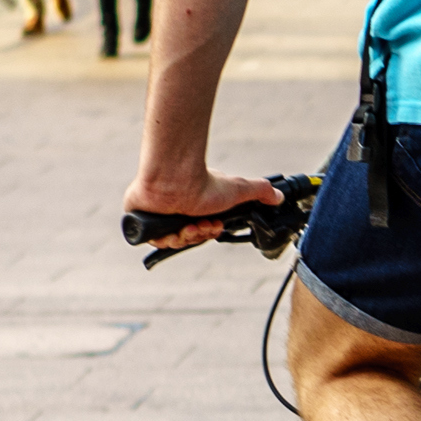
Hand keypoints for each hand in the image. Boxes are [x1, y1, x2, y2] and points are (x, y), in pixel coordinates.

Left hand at [122, 168, 278, 252]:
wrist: (176, 179)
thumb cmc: (203, 182)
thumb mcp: (238, 190)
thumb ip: (260, 191)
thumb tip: (279, 196)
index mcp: (193, 205)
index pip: (202, 230)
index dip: (209, 232)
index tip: (215, 226)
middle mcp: (175, 210)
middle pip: (189, 238)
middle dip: (200, 234)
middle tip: (204, 225)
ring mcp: (157, 216)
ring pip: (174, 241)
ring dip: (187, 236)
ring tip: (192, 225)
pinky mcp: (141, 221)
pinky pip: (154, 240)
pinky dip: (167, 238)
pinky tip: (176, 228)